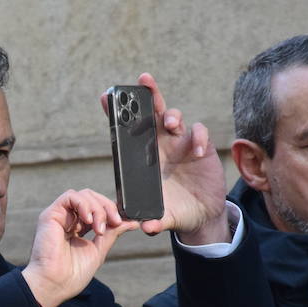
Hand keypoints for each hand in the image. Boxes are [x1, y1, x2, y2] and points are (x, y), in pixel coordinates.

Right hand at [22, 188, 138, 306]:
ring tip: (99, 229)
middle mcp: (68, 220)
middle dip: (108, 208)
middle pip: (92, 198)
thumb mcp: (99, 250)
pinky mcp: (51, 214)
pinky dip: (84, 204)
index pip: (97, 208)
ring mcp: (59, 216)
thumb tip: (131, 222)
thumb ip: (112, 233)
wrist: (55, 285)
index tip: (123, 220)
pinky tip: (89, 220)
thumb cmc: (72, 274)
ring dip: (98, 208)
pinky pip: (70, 196)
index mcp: (78, 228)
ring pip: (84, 195)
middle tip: (115, 222)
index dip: (111, 210)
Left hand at [103, 73, 227, 243]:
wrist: (200, 216)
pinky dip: (198, 137)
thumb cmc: (173, 210)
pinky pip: (199, 133)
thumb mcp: (162, 216)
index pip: (129, 130)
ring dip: (172, 115)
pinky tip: (197, 150)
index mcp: (143, 156)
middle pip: (152, 113)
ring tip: (171, 123)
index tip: (106, 96)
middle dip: (148, 95)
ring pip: (175, 117)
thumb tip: (144, 226)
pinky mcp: (201, 148)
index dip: (118, 113)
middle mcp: (160, 144)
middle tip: (143, 80)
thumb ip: (153, 219)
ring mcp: (181, 144)